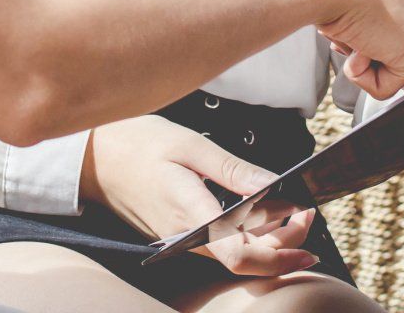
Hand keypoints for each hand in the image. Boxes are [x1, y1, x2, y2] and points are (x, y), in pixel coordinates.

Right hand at [80, 115, 320, 277]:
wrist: (95, 159)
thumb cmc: (138, 145)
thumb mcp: (189, 145)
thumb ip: (233, 169)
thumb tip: (275, 186)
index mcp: (190, 212)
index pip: (239, 254)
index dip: (278, 256)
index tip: (306, 240)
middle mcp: (187, 236)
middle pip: (245, 259)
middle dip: (284, 244)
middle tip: (308, 214)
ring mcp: (182, 239)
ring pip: (235, 254)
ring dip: (269, 240)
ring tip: (293, 212)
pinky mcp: (180, 236)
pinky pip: (222, 246)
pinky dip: (248, 236)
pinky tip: (263, 216)